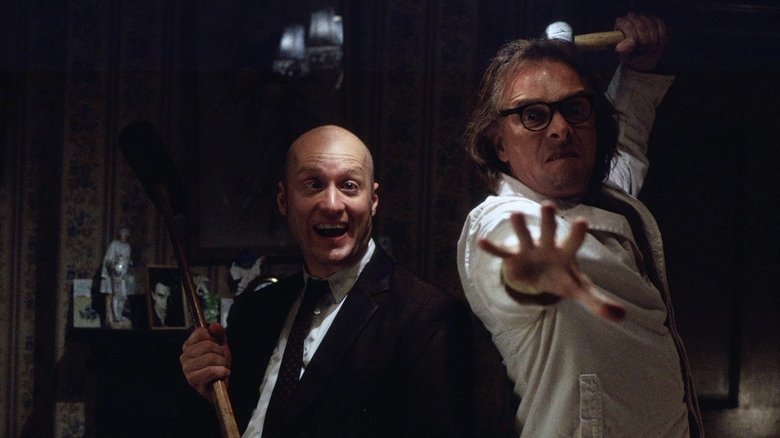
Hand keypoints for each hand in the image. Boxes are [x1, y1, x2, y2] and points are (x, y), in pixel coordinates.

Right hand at [180, 322, 231, 401]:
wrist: (221, 384)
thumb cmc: (219, 364)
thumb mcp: (221, 345)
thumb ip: (218, 333)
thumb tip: (213, 325)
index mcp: (189, 345)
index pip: (201, 332)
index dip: (214, 338)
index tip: (218, 346)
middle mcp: (184, 356)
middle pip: (208, 345)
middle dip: (221, 352)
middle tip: (223, 359)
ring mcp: (186, 368)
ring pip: (210, 357)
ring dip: (222, 362)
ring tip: (223, 367)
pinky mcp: (192, 379)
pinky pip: (209, 370)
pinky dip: (220, 371)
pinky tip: (224, 372)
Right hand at [478, 202, 624, 320]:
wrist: (541, 276)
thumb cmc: (563, 278)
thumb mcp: (580, 291)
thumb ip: (598, 302)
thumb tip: (621, 316)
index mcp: (565, 253)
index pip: (573, 243)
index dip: (576, 234)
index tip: (581, 222)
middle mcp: (547, 246)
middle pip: (548, 232)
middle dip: (548, 221)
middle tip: (548, 206)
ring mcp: (529, 250)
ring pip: (525, 236)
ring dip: (520, 227)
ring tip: (516, 214)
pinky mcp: (514, 258)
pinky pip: (502, 253)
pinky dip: (492, 248)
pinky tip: (481, 242)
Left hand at [614, 13, 668, 71]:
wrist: (643, 57)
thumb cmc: (631, 55)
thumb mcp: (624, 55)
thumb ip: (623, 50)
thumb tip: (620, 47)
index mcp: (620, 23)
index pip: (627, 25)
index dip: (633, 37)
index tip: (634, 46)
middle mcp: (632, 17)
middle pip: (641, 25)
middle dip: (643, 41)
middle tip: (642, 49)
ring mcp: (645, 17)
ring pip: (653, 25)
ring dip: (653, 40)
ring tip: (648, 48)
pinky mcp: (657, 20)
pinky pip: (662, 26)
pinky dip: (661, 37)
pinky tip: (656, 43)